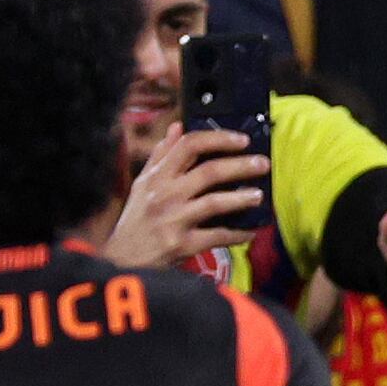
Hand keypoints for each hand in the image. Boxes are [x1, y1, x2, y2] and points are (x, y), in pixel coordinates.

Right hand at [107, 124, 269, 267]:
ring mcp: (174, 220)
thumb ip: (161, 155)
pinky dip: (237, 234)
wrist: (123, 258)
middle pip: (208, 172)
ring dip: (241, 198)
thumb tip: (178, 127)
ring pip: (214, 202)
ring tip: (259, 195)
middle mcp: (164, 194)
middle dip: (240, 166)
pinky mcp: (182, 244)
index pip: (188, 146)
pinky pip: (217, 236)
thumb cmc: (137, 219)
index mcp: (156, 176)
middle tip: (262, 164)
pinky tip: (250, 231)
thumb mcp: (142, 183)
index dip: (218, 139)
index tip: (242, 140)